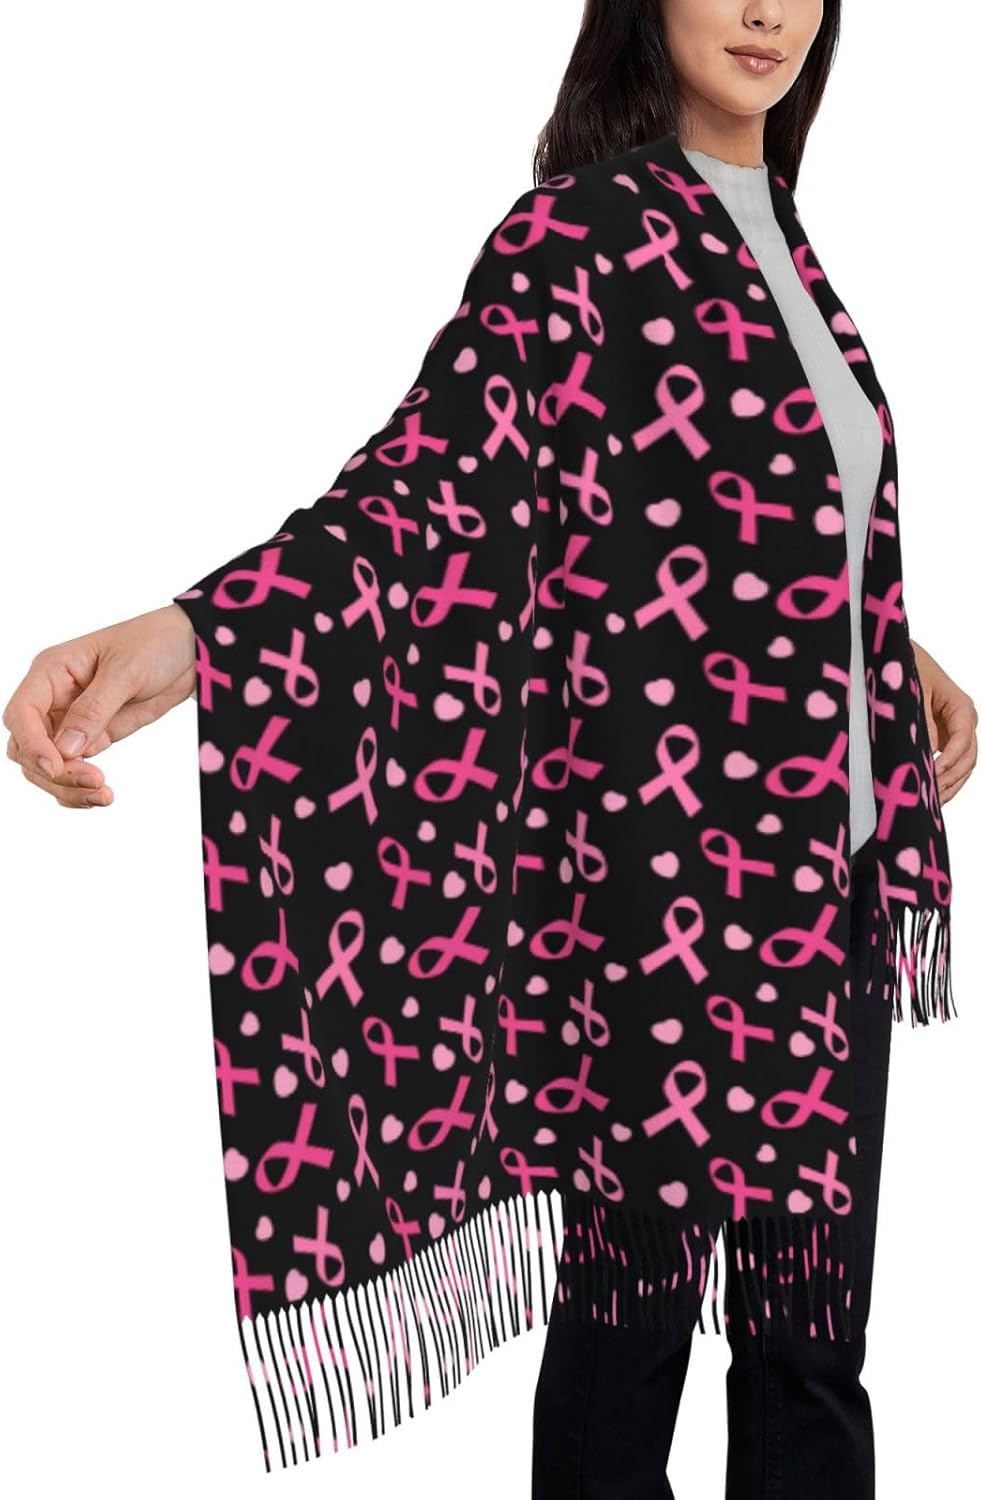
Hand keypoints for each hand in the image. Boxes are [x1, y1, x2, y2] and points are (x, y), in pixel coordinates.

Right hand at [4, 603, 196, 808]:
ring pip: (47, 765)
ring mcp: (71, 721)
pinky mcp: (93, 737)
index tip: (56, 767)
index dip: (32, 744)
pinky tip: (101, 796)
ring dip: (67, 787)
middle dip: (53, 772)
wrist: (189, 651)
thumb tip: (65, 748)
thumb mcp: (126, 671)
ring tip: (104, 795)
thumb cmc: (154, 643)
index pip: (21, 714)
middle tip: (94, 782)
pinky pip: (73, 769)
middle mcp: (54, 698)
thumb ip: (94, 709)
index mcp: (51, 671)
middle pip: (27, 747)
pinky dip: (79, 788)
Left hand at [911, 639, 977, 804]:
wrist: (898, 656)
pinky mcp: (945, 738)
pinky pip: (951, 763)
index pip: (963, 739)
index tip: (934, 772)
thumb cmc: (906, 668)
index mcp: (961, 706)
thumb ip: (921, 723)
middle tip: (931, 796)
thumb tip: (924, 753)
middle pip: (969, 757)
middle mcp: (965, 720)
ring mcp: (956, 731)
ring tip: (933, 804)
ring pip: (964, 765)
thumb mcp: (912, 694)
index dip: (950, 758)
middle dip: (952, 777)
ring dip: (951, 784)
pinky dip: (945, 780)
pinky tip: (932, 797)